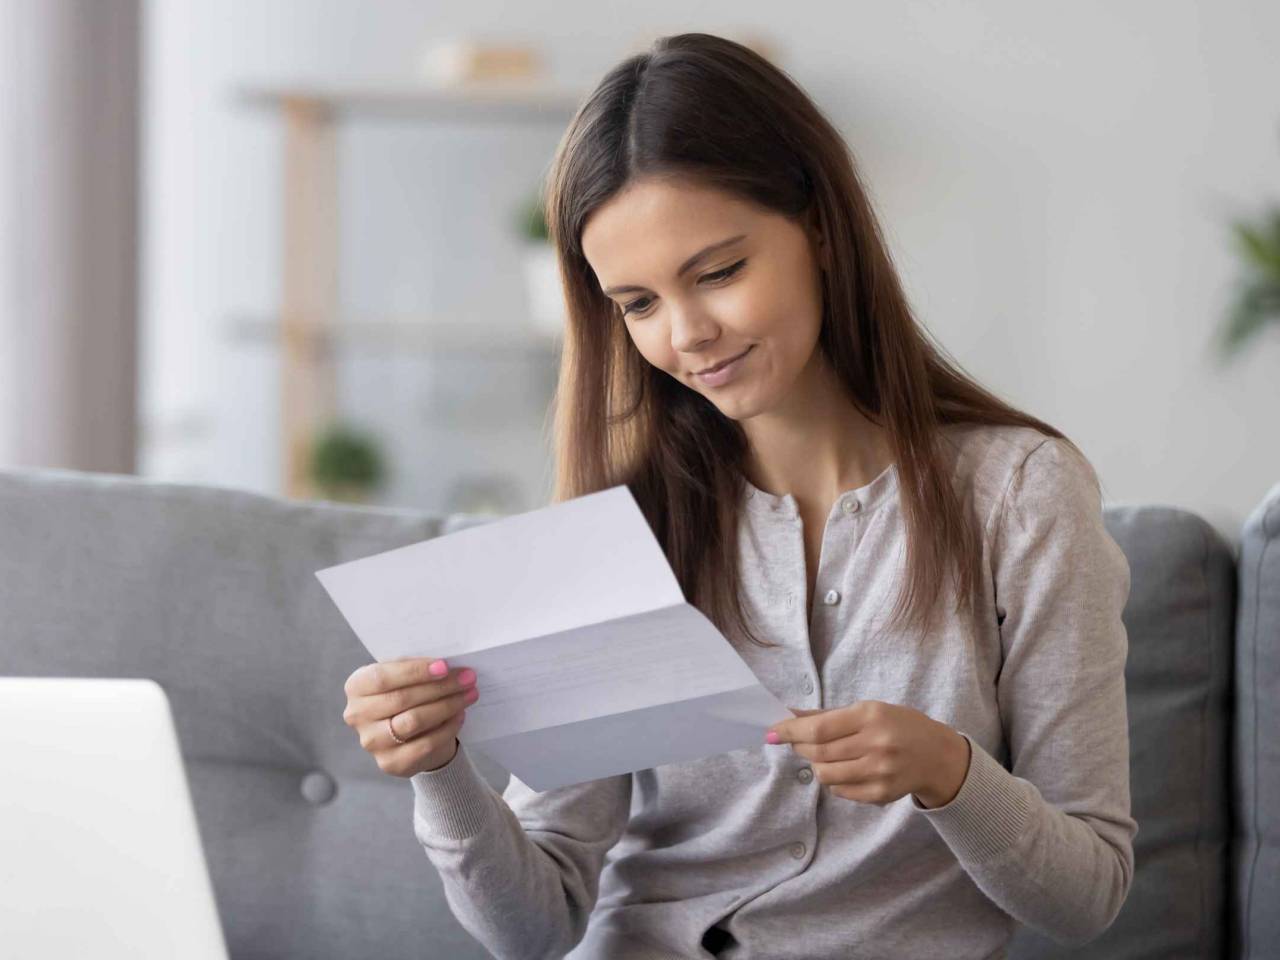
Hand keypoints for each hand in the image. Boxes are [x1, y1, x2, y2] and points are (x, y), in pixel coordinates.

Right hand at [342, 656, 478, 777]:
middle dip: (440, 687)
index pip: (382, 677)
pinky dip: (447, 728)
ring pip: (413, 721)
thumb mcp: (405, 677)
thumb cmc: (407, 695)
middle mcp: (357, 715)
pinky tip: (460, 715)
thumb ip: (415, 669)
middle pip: (401, 699)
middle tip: (468, 679)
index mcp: (357, 686)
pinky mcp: (389, 763)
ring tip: (469, 694)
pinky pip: (424, 744)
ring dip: (447, 706)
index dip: (414, 671)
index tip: (445, 666)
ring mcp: (371, 741)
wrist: (410, 734)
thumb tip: (445, 665)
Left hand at [765, 700, 970, 808]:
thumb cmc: (899, 725)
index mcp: (871, 716)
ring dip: (816, 765)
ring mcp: (879, 772)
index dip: (790, 731)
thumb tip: (789, 715)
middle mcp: (876, 744)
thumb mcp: (868, 710)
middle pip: (819, 752)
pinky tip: (846, 770)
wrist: (938, 756)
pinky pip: (840, 791)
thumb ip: (828, 715)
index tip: (771, 732)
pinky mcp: (881, 795)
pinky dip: (834, 781)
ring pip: (825, 774)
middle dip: (800, 747)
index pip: (819, 728)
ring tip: (825, 756)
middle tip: (797, 742)